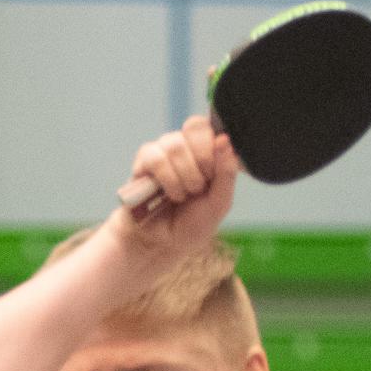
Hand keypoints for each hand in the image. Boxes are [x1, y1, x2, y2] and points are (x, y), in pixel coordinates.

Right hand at [113, 116, 238, 255]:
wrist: (163, 244)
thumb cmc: (192, 224)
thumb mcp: (219, 203)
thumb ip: (227, 173)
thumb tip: (224, 139)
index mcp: (207, 151)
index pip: (212, 127)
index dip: (215, 149)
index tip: (213, 177)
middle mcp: (186, 145)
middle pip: (196, 128)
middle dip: (202, 163)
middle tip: (198, 188)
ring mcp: (164, 150)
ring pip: (176, 145)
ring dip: (184, 177)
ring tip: (182, 196)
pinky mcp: (144, 160)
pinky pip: (155, 157)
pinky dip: (166, 180)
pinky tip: (167, 195)